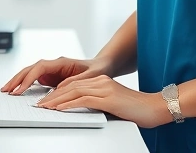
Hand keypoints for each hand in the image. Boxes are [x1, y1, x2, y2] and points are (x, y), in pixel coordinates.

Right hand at [1, 56, 110, 95]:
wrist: (102, 68)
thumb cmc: (98, 70)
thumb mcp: (92, 77)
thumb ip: (76, 81)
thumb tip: (58, 89)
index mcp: (62, 62)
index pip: (40, 68)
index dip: (29, 78)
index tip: (21, 89)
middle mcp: (54, 65)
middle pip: (31, 69)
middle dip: (17, 79)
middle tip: (6, 90)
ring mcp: (51, 71)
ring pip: (30, 74)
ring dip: (18, 81)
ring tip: (6, 90)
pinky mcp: (50, 78)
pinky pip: (34, 81)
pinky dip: (24, 85)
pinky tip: (16, 91)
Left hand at [35, 75, 171, 128]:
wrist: (156, 108)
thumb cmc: (138, 110)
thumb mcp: (114, 105)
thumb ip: (98, 105)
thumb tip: (82, 112)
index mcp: (102, 81)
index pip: (75, 85)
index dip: (58, 92)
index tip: (47, 100)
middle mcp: (102, 81)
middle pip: (71, 87)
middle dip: (53, 95)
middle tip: (39, 104)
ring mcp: (104, 88)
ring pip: (73, 92)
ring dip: (56, 100)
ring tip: (44, 107)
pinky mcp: (108, 98)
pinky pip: (82, 100)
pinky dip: (68, 104)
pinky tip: (58, 109)